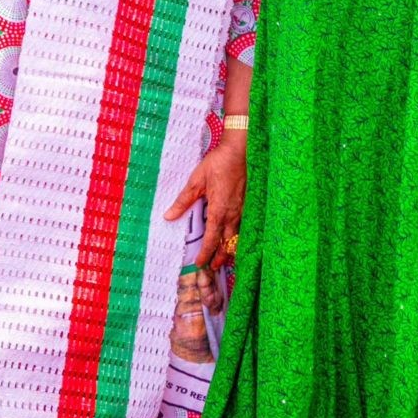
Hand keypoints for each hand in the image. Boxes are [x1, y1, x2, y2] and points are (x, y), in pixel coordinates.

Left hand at [166, 128, 247, 268]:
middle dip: (221, 257)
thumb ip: (183, 200)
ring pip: (238, 236)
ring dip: (231, 248)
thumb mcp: (196, 181)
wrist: (241, 150)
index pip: (212, 239)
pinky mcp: (249, 203)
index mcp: (219, 211)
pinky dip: (239, 235)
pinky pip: (244, 225)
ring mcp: (243, 209)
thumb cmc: (219, 163)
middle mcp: (233, 214)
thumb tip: (169, 216)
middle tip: (213, 267)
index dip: (206, 253)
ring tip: (226, 257)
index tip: (200, 263)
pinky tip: (236, 235)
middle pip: (228, 243)